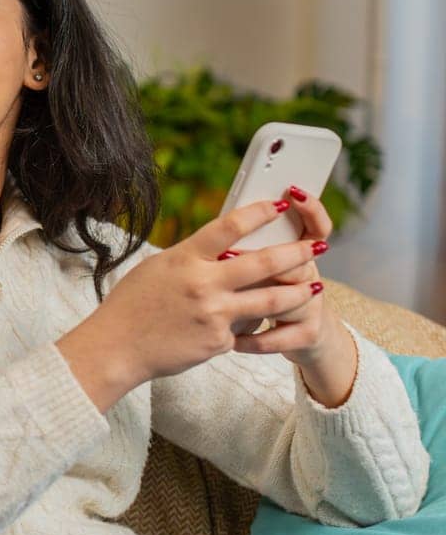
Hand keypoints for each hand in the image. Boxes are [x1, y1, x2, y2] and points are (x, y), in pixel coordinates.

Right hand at [58, 199, 323, 410]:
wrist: (116, 348)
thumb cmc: (130, 305)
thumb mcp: (156, 269)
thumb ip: (190, 258)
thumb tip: (221, 251)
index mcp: (184, 259)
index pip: (229, 227)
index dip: (259, 213)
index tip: (280, 206)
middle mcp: (202, 284)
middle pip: (263, 263)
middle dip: (296, 253)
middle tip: (318, 246)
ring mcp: (213, 314)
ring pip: (270, 300)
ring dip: (298, 292)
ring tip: (316, 287)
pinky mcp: (218, 341)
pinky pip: (245, 329)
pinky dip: (251, 325)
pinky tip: (259, 325)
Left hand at [230, 187, 356, 406]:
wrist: (289, 338)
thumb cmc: (253, 295)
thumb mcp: (250, 270)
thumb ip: (242, 252)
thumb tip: (220, 231)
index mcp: (294, 253)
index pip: (314, 225)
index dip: (310, 209)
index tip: (294, 192)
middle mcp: (308, 275)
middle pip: (300, 260)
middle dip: (275, 256)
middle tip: (237, 257)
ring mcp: (312, 305)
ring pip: (292, 299)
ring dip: (259, 302)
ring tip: (230, 304)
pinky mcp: (308, 334)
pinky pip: (283, 337)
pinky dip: (255, 340)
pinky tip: (236, 342)